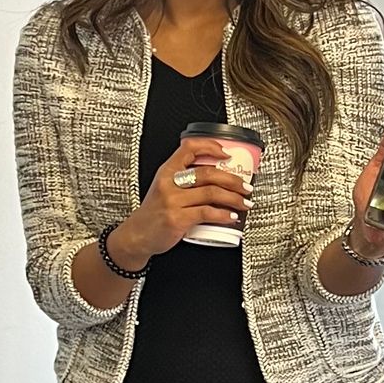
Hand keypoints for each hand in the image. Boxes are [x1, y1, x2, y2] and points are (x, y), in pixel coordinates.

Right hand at [113, 137, 253, 264]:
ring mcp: (173, 201)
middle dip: (232, 179)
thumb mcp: (164, 188)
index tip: (227, 153)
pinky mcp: (177, 218)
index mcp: (167, 170)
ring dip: (233, 198)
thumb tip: (219, 177)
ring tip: (244, 202)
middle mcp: (169, 183)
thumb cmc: (154, 213)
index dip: (210, 146)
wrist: (137, 235)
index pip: (189, 148)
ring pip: (211, 193)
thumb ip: (185, 180)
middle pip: (208, 172)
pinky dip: (223, 215)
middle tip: (245, 186)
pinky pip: (207, 213)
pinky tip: (231, 216)